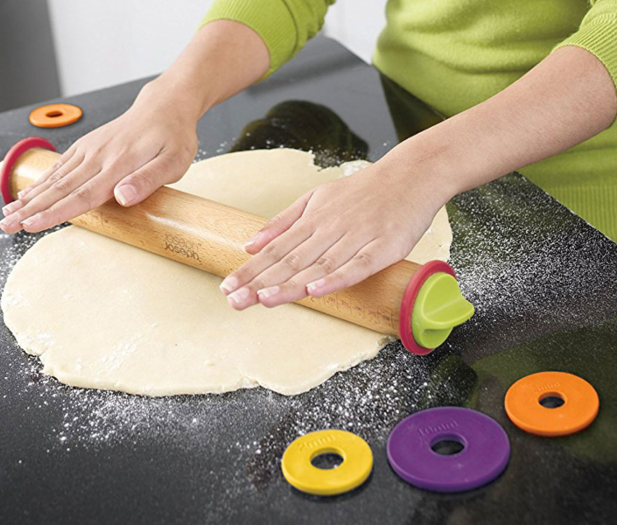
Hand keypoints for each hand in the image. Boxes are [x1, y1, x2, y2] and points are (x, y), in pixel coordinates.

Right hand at [0, 81, 198, 233]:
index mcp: (119, 165)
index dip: (56, 212)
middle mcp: (99, 157)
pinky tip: (26, 193)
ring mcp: (90, 150)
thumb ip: (147, 180)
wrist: (164, 105)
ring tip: (7, 214)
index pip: (82, 195)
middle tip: (5, 226)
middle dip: (31, 209)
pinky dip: (41, 181)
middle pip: (60, 189)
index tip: (33, 225)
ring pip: (55, 178)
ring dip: (29, 197)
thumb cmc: (173, 137)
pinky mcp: (88, 146)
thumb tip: (122, 197)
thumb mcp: (174, 163)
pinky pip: (60, 166)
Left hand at [219, 161, 447, 308]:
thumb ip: (283, 222)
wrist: (412, 174)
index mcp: (313, 219)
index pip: (275, 249)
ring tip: (263, 299)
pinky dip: (336, 278)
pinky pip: (357, 266)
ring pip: (318, 265)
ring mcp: (357, 238)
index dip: (251, 270)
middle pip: (290, 260)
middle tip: (234, 300)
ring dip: (289, 283)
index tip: (227, 286)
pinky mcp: (383, 247)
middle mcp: (330, 228)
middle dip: (260, 281)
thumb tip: (250, 244)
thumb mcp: (317, 198)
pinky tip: (316, 291)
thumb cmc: (364, 190)